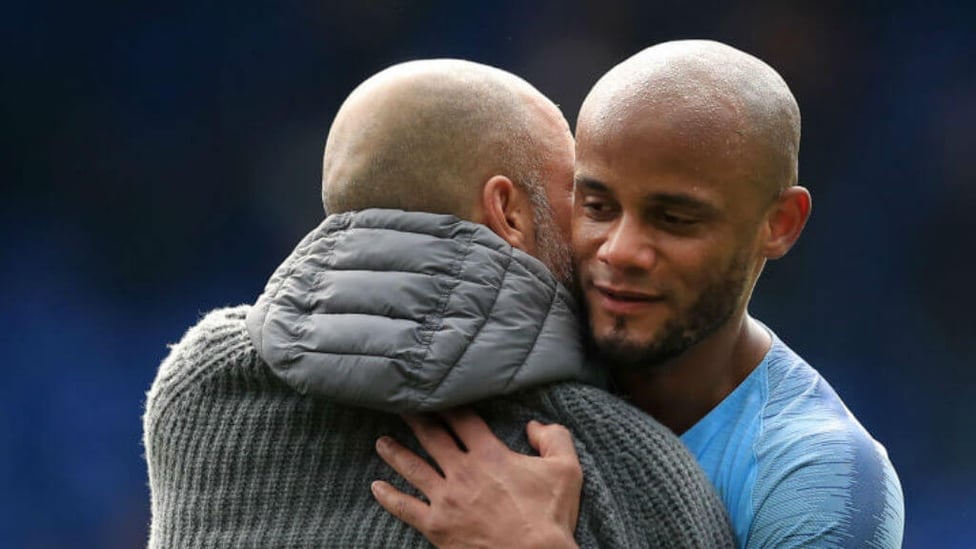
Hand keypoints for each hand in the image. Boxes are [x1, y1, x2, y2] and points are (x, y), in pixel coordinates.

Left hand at [371, 409, 581, 548]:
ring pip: (413, 468)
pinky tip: (376, 487)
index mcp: (490, 455)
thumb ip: (554, 438)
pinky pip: (405, 508)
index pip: (462, 420)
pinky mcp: (437, 527)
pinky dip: (389, 497)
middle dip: (416, 420)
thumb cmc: (550, 518)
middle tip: (401, 407)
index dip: (447, 405)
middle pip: (432, 437)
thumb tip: (534, 425)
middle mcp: (462, 472)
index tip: (435, 395)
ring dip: (395, 453)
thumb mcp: (566, 470)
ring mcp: (446, 500)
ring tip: (382, 442)